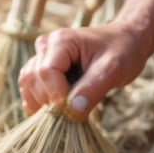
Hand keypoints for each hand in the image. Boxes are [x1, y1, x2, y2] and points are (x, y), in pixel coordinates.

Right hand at [18, 22, 147, 119]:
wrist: (126, 43)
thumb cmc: (122, 51)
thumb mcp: (113, 69)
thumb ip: (93, 88)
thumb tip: (73, 111)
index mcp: (62, 41)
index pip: (46, 72)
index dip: (57, 95)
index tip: (76, 108)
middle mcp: (46, 46)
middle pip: (32, 79)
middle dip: (50, 101)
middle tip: (75, 111)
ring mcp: (42, 57)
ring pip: (27, 84)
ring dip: (42, 103)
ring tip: (67, 110)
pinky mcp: (45, 70)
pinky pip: (31, 88)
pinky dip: (40, 102)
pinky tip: (59, 110)